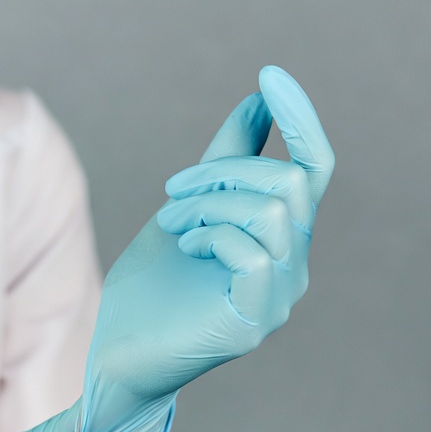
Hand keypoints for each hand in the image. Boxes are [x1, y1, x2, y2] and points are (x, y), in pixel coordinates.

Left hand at [76, 66, 334, 431]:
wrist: (116, 355)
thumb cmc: (149, 287)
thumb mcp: (186, 208)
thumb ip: (223, 161)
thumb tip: (256, 102)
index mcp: (280, 239)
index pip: (314, 169)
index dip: (300, 119)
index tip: (268, 76)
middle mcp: (292, 268)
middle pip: (291, 183)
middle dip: (224, 170)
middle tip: (173, 190)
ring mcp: (278, 298)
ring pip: (272, 211)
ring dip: (209, 202)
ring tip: (170, 222)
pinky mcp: (254, 321)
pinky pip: (253, 251)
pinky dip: (210, 233)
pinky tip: (183, 246)